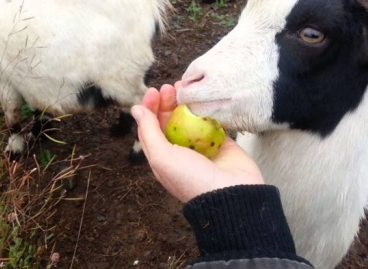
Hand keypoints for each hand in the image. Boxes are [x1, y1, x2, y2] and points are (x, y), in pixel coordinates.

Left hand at [131, 82, 263, 202]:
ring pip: (191, 118)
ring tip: (186, 87)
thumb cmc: (192, 178)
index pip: (151, 128)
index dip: (150, 108)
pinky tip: (204, 96)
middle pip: (171, 121)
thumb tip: (136, 110)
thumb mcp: (162, 157)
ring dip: (186, 102)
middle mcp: (181, 150)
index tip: (153, 92)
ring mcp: (202, 145)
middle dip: (167, 102)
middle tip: (169, 87)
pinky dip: (207, 108)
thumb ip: (148, 132)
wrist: (232, 194)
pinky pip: (212, 121)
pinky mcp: (221, 141)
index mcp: (163, 157)